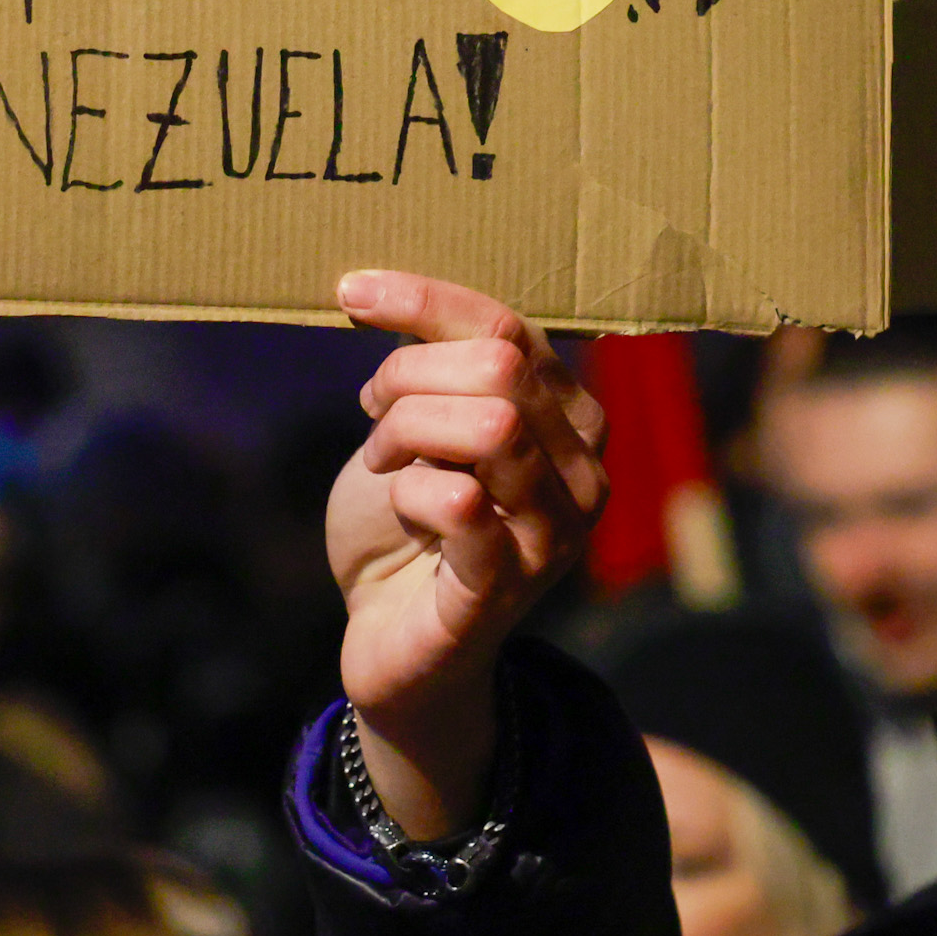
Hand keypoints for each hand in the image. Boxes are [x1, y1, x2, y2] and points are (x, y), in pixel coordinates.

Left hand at [325, 272, 609, 837]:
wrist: (390, 643)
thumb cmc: (408, 527)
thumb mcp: (423, 428)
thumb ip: (438, 368)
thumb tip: (387, 292)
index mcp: (573, 420)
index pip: (510, 328)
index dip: (424, 300)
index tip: (352, 295)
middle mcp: (584, 474)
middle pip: (499, 365)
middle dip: (410, 374)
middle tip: (373, 410)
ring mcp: (554, 535)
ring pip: (489, 422)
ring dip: (406, 430)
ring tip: (383, 460)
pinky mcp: (505, 589)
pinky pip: (461, 502)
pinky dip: (411, 492)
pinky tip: (400, 505)